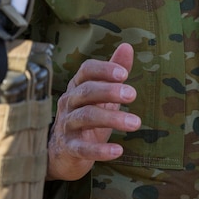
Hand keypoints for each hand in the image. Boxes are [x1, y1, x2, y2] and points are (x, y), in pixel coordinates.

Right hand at [47, 42, 140, 181]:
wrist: (63, 153)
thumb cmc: (86, 116)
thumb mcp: (102, 94)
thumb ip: (113, 72)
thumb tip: (127, 46)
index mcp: (77, 86)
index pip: (86, 70)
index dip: (104, 69)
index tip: (124, 74)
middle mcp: (69, 101)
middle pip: (86, 91)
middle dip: (109, 90)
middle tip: (132, 94)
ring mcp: (67, 124)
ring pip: (86, 116)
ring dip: (112, 118)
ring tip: (136, 123)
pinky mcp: (69, 148)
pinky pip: (82, 148)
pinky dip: (100, 150)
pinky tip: (118, 151)